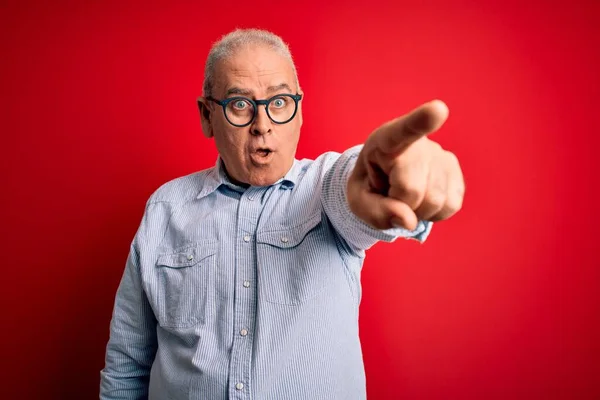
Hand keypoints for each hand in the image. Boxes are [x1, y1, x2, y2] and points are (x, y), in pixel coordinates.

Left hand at [347, 100, 463, 230]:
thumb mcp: (358, 201)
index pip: (404, 130)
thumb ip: (376, 212)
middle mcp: (418, 142)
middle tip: (391, 195)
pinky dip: (435, 213)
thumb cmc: (369, 185)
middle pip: (413, 190)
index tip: (437, 110)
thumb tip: (409, 221)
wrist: (384, 179)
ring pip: (436, 201)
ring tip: (406, 196)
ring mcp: (440, 154)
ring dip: (418, 211)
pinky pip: (451, 205)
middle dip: (400, 206)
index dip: (421, 121)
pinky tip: (423, 199)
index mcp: (386, 140)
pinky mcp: (454, 169)